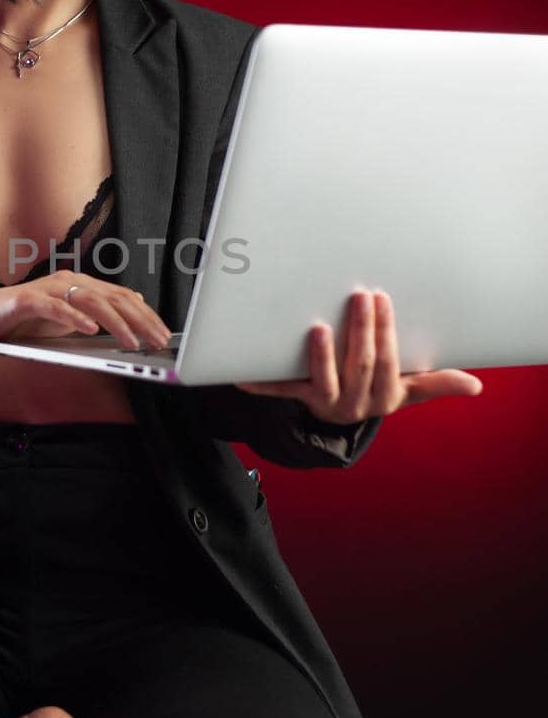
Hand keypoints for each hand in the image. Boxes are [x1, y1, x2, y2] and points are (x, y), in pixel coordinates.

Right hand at [0, 274, 172, 351]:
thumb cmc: (23, 319)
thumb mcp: (66, 318)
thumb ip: (92, 313)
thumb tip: (125, 311)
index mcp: (80, 284)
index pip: (121, 297)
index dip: (145, 315)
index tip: (163, 334)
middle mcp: (68, 281)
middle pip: (112, 298)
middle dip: (140, 320)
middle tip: (158, 340)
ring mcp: (49, 288)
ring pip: (90, 302)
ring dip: (115, 323)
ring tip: (132, 342)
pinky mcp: (29, 300)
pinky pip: (56, 308)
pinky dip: (75, 318)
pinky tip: (90, 330)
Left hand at [234, 288, 484, 423]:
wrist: (338, 420)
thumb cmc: (375, 390)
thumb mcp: (406, 389)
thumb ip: (435, 383)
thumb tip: (476, 386)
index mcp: (382, 397)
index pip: (387, 362)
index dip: (386, 333)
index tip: (383, 300)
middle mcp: (352, 404)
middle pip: (357, 366)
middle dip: (360, 331)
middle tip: (358, 297)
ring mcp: (322, 402)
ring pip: (321, 381)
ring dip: (320, 356)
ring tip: (317, 328)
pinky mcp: (295, 398)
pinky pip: (277, 390)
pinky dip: (258, 382)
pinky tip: (241, 373)